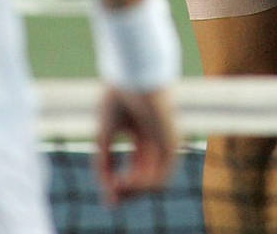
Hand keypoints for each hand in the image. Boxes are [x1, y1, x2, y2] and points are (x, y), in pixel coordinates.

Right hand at [94, 85, 178, 203]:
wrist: (132, 76)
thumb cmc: (118, 97)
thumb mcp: (104, 134)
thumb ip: (103, 161)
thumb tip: (106, 187)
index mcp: (144, 135)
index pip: (135, 169)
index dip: (120, 186)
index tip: (108, 199)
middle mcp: (158, 141)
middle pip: (146, 179)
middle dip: (127, 193)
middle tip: (112, 201)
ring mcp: (167, 143)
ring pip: (155, 183)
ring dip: (134, 192)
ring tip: (117, 187)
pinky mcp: (172, 144)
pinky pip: (161, 177)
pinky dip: (142, 185)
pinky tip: (126, 181)